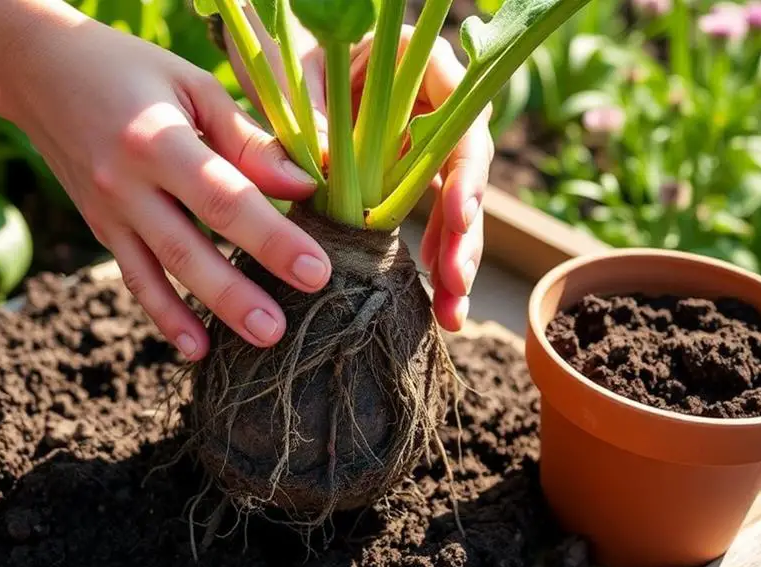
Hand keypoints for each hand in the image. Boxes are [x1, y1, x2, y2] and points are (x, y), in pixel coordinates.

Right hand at [3, 18, 333, 360]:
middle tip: (282, 329)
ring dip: (208, 311)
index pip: (224, 197)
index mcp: (157, 138)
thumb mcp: (194, 85)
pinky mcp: (100, 227)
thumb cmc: (132, 70)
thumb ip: (249, 140)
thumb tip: (306, 185)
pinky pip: (134, 277)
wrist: (38, 70)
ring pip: (161, 271)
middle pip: (189, 246)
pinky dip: (164, 314)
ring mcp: (108, 210)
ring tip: (258, 342)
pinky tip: (196, 347)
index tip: (317, 268)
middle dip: (238, 293)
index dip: (271, 237)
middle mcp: (126, 182)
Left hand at [227, 20, 491, 331]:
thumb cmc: (296, 64)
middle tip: (456, 279)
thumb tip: (322, 166)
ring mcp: (431, 143)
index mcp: (420, 64)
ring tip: (451, 309)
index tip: (457, 214)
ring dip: (457, 256)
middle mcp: (438, 103)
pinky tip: (437, 298)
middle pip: (468, 170)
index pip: (461, 116)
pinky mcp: (418, 175)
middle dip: (465, 231)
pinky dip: (436, 257)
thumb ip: (312, 114)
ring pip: (459, 202)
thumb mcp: (297, 79)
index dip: (465, 168)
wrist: (292, 74)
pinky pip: (436, 218)